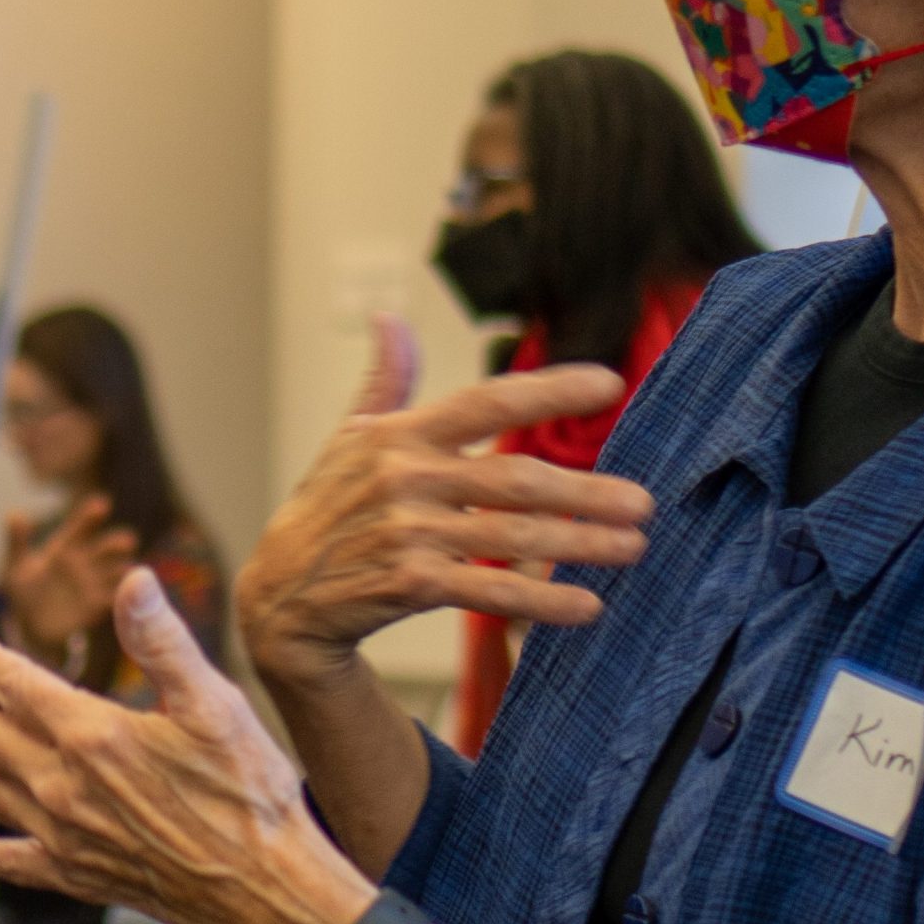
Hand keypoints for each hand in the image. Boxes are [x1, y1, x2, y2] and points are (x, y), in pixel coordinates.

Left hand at [0, 569, 375, 923]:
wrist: (264, 890)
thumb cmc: (249, 794)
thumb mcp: (215, 703)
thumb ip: (163, 641)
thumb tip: (134, 581)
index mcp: (94, 735)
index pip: (19, 686)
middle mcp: (65, 786)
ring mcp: (66, 835)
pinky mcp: (78, 876)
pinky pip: (14, 861)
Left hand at [1, 495, 139, 655]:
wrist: (30, 626)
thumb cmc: (24, 593)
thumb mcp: (16, 567)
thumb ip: (17, 542)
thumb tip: (14, 515)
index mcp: (65, 549)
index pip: (80, 528)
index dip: (90, 517)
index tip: (102, 505)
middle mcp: (83, 564)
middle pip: (104, 549)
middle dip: (116, 544)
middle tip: (128, 540)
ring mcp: (91, 584)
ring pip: (113, 572)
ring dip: (124, 570)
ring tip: (131, 569)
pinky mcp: (95, 606)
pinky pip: (111, 599)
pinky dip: (121, 597)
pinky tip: (129, 595)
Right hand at [237, 313, 654, 702]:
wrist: (281, 595)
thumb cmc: (327, 509)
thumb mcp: (348, 440)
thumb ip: (384, 380)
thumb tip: (388, 317)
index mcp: (398, 435)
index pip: (486, 401)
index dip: (549, 390)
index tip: (610, 383)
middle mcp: (404, 478)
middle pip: (515, 479)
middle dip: (586, 490)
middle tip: (643, 501)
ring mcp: (407, 532)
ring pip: (512, 535)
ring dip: (581, 544)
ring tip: (632, 548)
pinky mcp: (408, 584)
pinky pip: (489, 589)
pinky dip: (541, 600)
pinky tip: (586, 605)